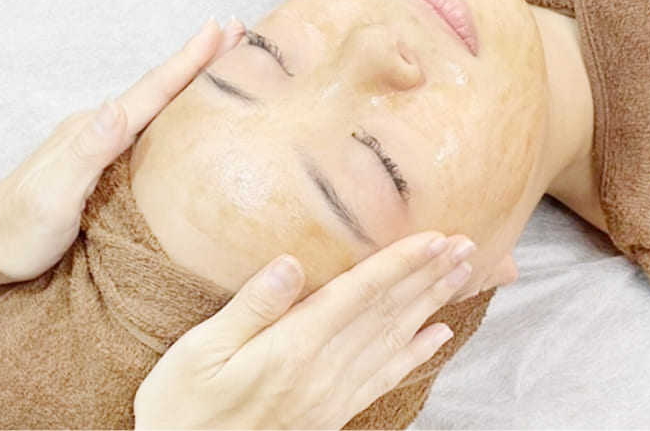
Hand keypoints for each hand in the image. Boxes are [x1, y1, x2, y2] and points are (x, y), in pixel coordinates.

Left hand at [0, 17, 243, 290]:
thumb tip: (117, 107)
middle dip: (200, 59)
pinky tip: (186, 114)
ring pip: (157, 104)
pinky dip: (176, 109)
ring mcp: (101, 143)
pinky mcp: (104, 162)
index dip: (190, 61)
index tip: (222, 30)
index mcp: (96, 130)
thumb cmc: (17, 230)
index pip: (153, 91)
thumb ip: (86, 151)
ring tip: (224, 62)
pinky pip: (150, 126)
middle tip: (239, 33)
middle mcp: (101, 128)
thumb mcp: (52, 195)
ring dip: (191, 80)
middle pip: (160, 88)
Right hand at [134, 232, 472, 429]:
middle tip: (465, 247)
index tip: (434, 237)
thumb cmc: (184, 408)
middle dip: (429, 275)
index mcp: (294, 346)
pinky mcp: (334, 411)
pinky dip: (416, 354)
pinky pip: (386, 378)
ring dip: (431, 304)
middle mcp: (324, 369)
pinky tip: (438, 336)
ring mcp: (333, 393)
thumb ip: (251, 307)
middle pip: (389, 312)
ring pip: (395, 339)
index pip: (360, 293)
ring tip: (460, 277)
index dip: (400, 262)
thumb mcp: (199, 353)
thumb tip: (291, 263)